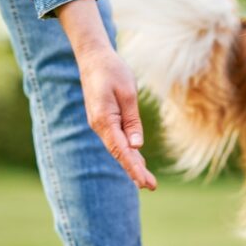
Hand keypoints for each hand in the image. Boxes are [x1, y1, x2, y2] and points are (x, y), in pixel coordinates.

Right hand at [77, 48, 156, 189]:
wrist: (94, 58)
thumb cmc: (112, 71)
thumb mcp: (128, 93)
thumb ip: (132, 121)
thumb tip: (136, 145)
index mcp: (104, 120)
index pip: (121, 150)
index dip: (133, 167)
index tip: (144, 181)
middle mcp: (100, 125)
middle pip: (119, 153)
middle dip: (135, 170)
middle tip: (151, 186)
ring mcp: (101, 124)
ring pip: (118, 148)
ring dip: (132, 164)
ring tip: (147, 181)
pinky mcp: (105, 120)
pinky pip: (117, 140)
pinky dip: (128, 152)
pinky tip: (138, 161)